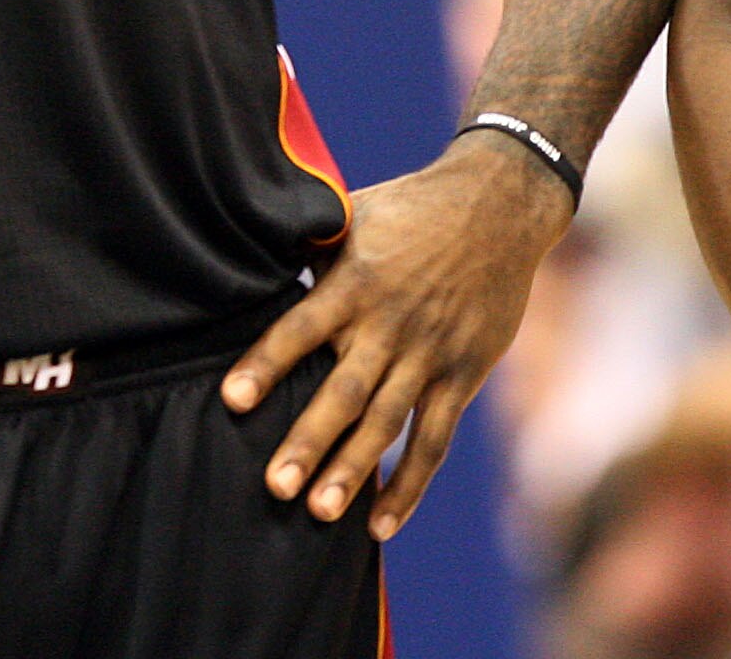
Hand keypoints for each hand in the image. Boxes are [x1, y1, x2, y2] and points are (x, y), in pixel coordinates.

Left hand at [220, 136, 567, 538]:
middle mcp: (390, 324)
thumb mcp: (354, 216)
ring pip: (387, 423)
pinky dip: (409, 484)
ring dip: (354, 471)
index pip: (302, 328)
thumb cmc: (411, 208)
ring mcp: (430, 354)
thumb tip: (250, 253)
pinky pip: (434, 438)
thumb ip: (311, 249)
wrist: (498, 207)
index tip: (232, 399)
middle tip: (275, 485)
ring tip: (321, 513)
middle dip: (309, 440)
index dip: (267, 363)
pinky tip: (380, 524)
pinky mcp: (462, 375)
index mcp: (356, 282)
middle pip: (345, 391)